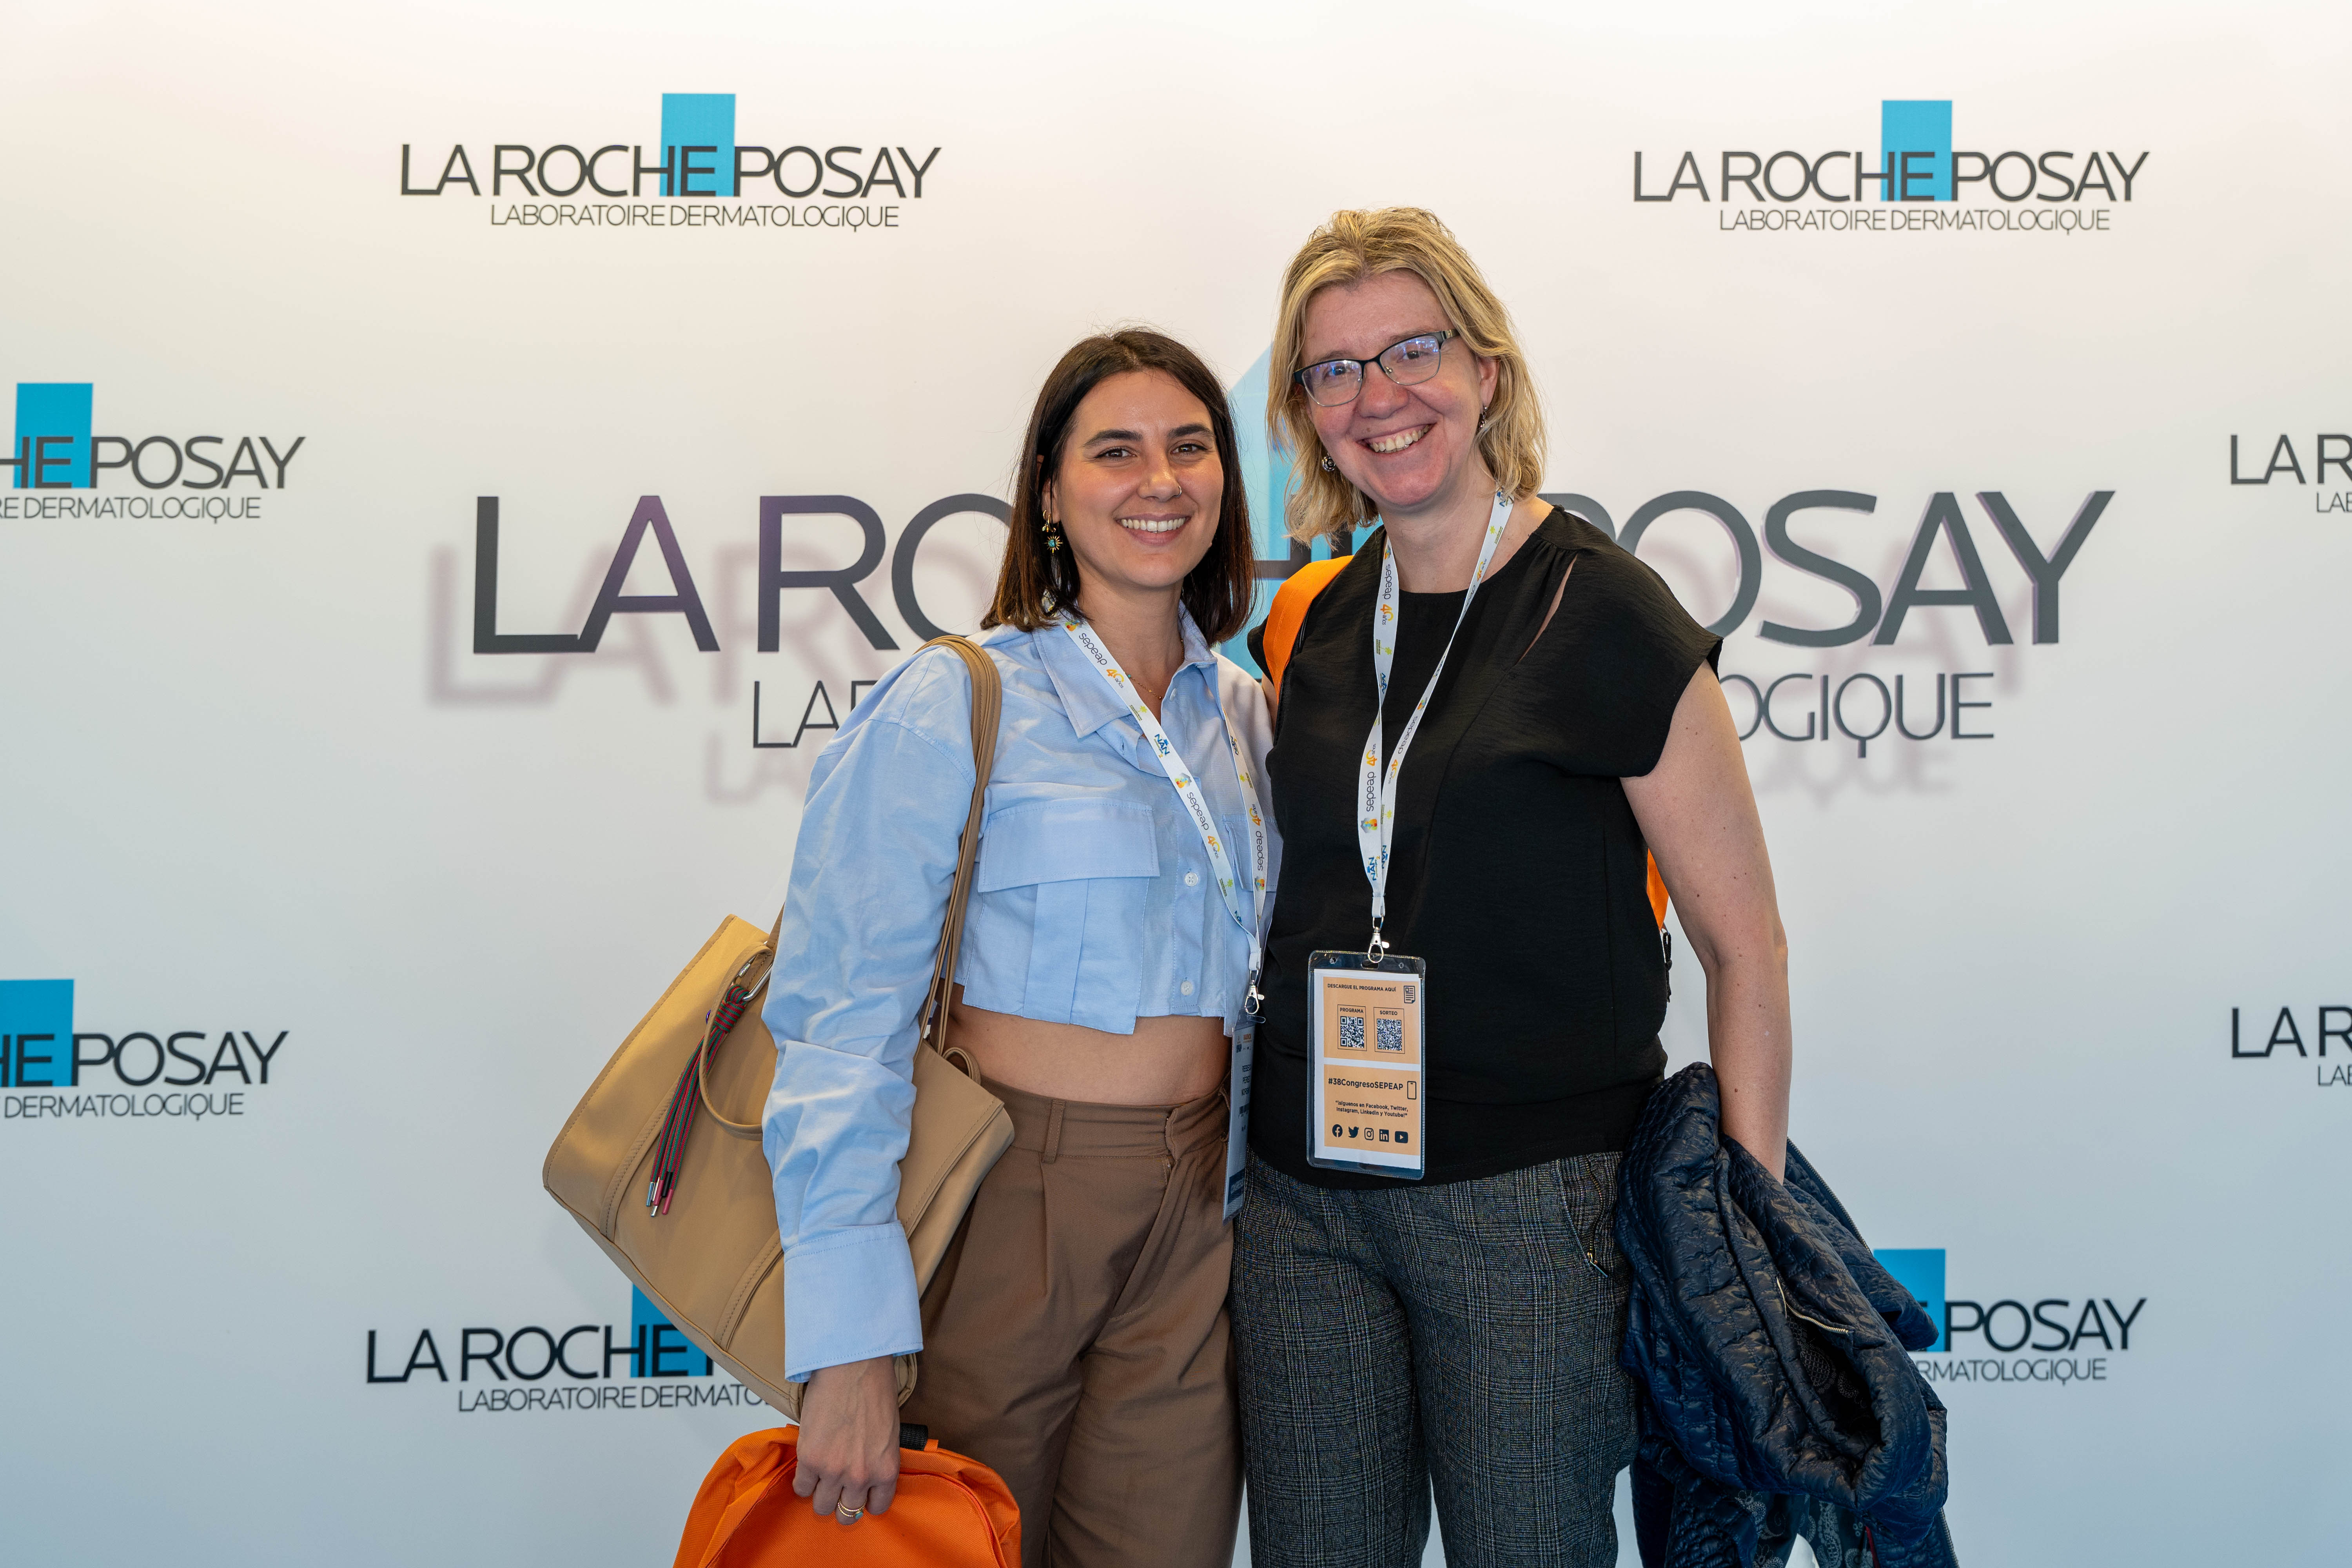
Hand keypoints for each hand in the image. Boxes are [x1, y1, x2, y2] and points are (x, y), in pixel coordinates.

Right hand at [791, 1356, 900, 1525]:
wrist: (853, 1366)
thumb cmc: (875, 1390)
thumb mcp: (888, 1434)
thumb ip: (877, 1461)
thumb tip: (863, 1477)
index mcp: (886, 1470)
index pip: (876, 1507)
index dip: (865, 1501)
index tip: (859, 1494)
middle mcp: (860, 1476)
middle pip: (846, 1513)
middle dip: (841, 1502)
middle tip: (836, 1488)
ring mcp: (833, 1470)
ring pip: (821, 1506)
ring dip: (820, 1494)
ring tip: (820, 1477)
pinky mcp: (809, 1459)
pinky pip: (801, 1488)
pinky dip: (803, 1481)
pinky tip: (808, 1467)